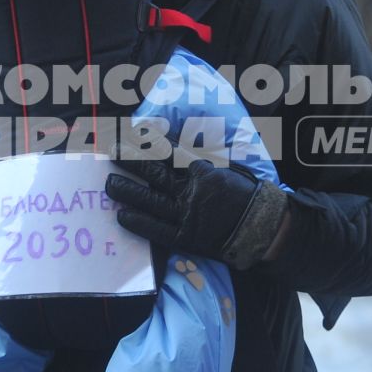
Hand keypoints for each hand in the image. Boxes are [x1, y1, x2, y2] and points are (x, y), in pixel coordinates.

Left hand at [105, 154, 288, 266]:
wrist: (262, 226)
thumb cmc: (246, 193)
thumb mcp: (226, 166)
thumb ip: (203, 157)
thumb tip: (180, 144)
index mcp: (202, 170)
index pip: (169, 152)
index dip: (149, 143)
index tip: (133, 133)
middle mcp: (190, 190)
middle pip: (153, 172)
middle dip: (130, 160)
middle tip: (110, 151)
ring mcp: (186, 215)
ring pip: (150, 199)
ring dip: (127, 190)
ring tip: (108, 183)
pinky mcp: (185, 238)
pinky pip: (157, 230)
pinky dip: (139, 222)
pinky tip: (122, 216)